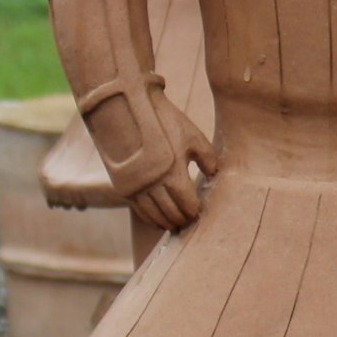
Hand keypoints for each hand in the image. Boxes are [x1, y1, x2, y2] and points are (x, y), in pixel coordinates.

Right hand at [117, 89, 219, 229]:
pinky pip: (139, 210)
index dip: (194, 211)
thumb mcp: (192, 135)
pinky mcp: (123, 185)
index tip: (198, 212)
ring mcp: (136, 186)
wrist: (128, 111)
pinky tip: (157, 219)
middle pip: (170, 212)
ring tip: (174, 224)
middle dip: (181, 219)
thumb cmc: (165, 122)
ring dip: (165, 222)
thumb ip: (207, 157)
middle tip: (188, 222)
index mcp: (173, 172)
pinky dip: (150, 218)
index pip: (187, 203)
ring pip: (153, 215)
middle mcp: (153, 184)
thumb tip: (213, 174)